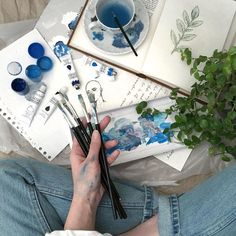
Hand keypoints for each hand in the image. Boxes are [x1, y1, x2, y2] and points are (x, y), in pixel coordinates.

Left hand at [64, 115, 119, 229]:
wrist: (90, 197)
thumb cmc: (84, 181)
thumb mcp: (90, 161)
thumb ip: (94, 146)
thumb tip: (95, 133)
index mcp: (77, 152)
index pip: (80, 135)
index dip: (84, 126)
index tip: (88, 117)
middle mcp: (84, 154)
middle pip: (92, 139)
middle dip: (99, 131)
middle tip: (106, 121)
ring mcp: (92, 160)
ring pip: (100, 148)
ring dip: (107, 144)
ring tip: (114, 142)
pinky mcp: (99, 166)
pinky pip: (106, 157)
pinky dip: (111, 155)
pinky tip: (116, 153)